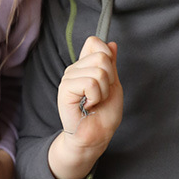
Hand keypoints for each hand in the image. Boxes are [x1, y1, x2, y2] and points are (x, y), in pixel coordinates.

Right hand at [48, 36, 122, 178]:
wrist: (96, 136)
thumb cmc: (104, 115)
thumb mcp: (114, 85)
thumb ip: (112, 65)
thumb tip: (112, 44)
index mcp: (85, 66)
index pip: (94, 42)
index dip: (107, 56)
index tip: (108, 77)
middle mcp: (75, 69)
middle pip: (101, 56)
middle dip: (110, 78)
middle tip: (101, 94)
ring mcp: (69, 78)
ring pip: (98, 71)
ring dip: (103, 91)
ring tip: (94, 102)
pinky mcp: (65, 88)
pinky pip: (90, 83)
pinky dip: (95, 97)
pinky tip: (87, 105)